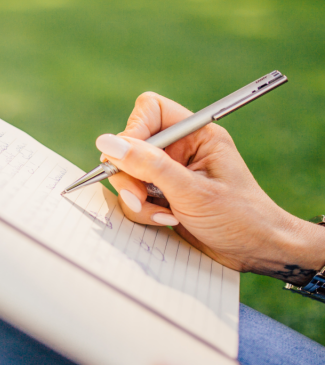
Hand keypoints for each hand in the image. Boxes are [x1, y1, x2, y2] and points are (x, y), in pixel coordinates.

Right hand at [97, 92, 324, 284]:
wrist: (257, 253)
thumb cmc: (239, 218)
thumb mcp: (191, 191)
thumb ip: (148, 165)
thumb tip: (107, 143)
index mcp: (196, 134)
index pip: (150, 111)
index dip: (133, 131)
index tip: (127, 158)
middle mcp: (180, 149)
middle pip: (131, 145)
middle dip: (130, 175)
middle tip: (140, 197)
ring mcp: (170, 173)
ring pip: (128, 174)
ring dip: (136, 198)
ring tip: (162, 216)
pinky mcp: (163, 195)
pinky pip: (134, 196)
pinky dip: (143, 211)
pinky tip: (167, 221)